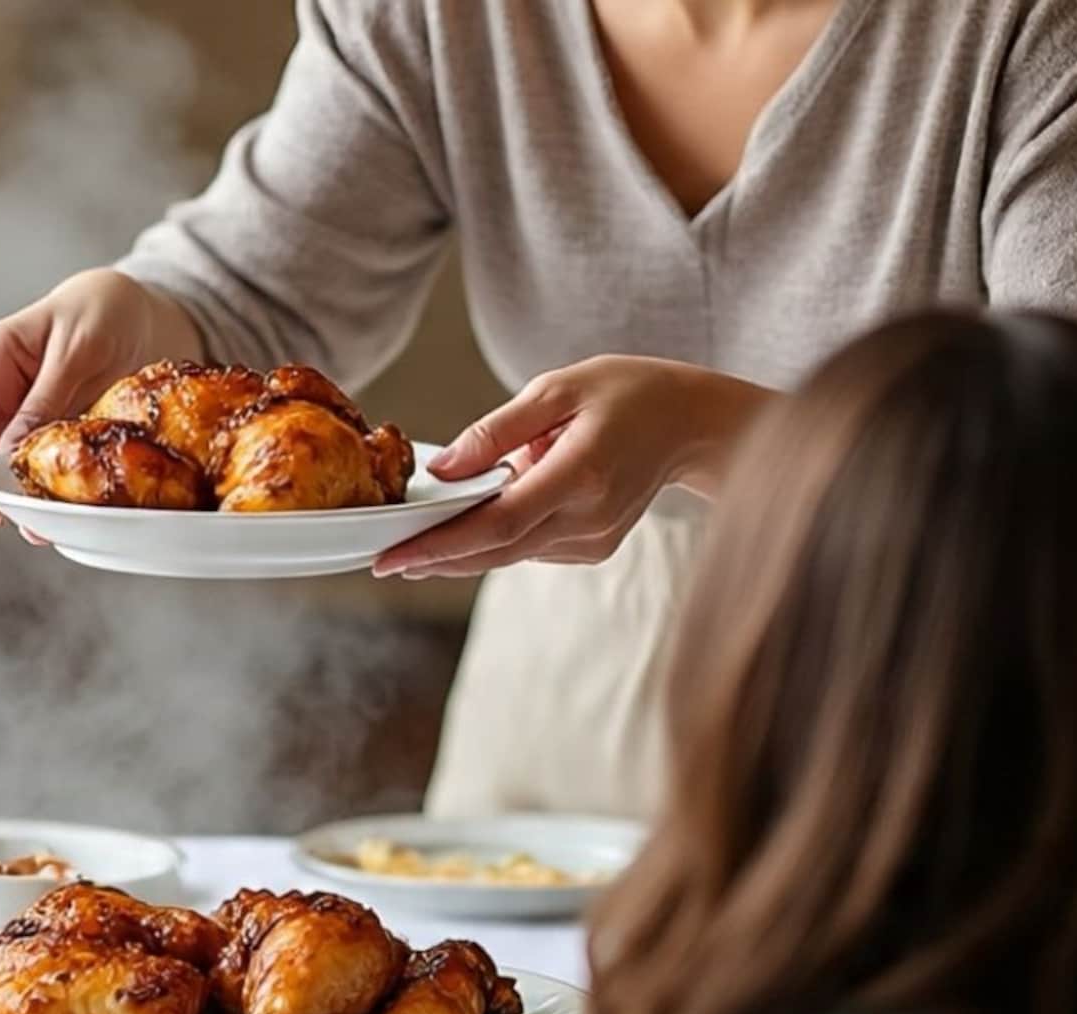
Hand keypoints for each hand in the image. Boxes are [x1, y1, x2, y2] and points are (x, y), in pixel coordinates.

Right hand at [0, 269, 203, 538]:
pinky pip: (42, 468)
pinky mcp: (52, 433)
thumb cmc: (105, 310)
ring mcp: (24, 416)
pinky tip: (66, 510)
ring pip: (8, 468)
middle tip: (25, 526)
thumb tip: (10, 455)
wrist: (146, 309)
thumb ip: (44, 401)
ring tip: (47, 528)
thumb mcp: (78, 349)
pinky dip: (50, 491)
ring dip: (24, 499)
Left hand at [372, 357, 775, 577]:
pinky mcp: (592, 548)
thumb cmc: (627, 394)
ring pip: (510, 554)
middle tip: (385, 563)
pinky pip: (530, 548)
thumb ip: (496, 431)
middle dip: (436, 559)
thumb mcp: (557, 389)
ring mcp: (592, 540)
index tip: (393, 560)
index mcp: (580, 475)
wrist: (692, 423)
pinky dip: (497, 540)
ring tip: (415, 544)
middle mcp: (587, 519)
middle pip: (496, 550)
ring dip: (462, 551)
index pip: (497, 524)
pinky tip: (473, 527)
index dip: (441, 546)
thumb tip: (442, 469)